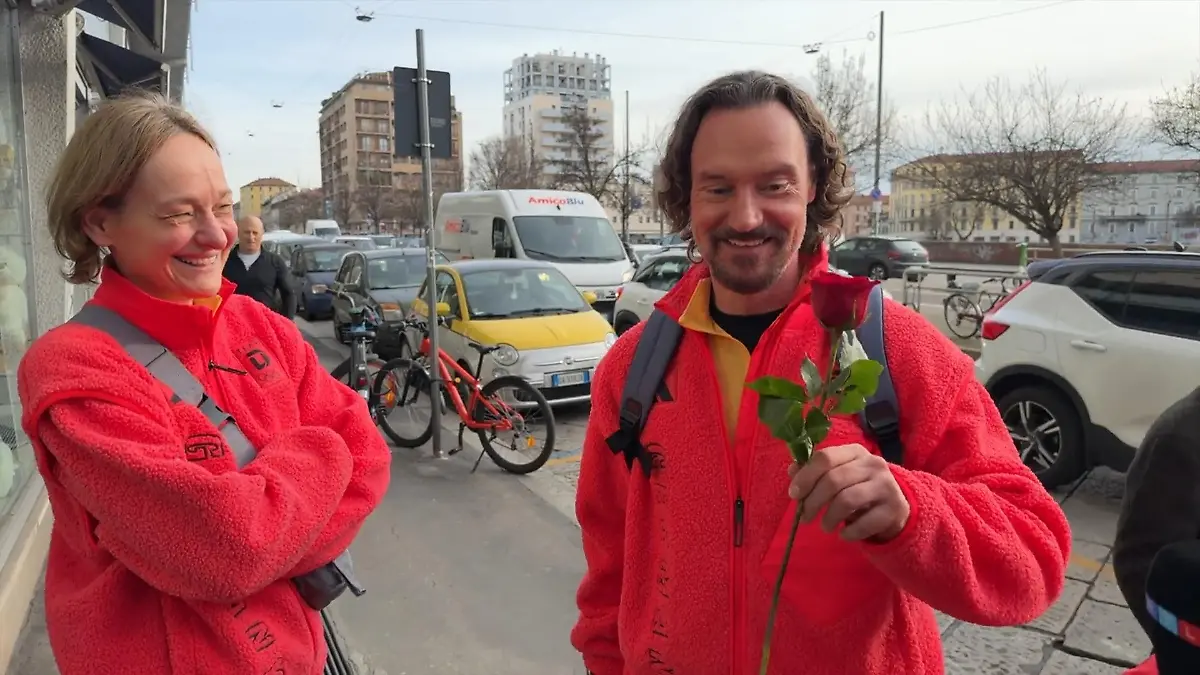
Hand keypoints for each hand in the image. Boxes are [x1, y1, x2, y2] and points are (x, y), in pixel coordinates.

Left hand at [787, 443, 909, 542]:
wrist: (893, 506)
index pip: (825, 457)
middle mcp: (873, 464)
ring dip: (829, 518)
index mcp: (855, 452)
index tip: (794, 494)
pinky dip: (849, 532)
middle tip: (805, 517)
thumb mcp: (837, 475)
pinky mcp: (893, 509)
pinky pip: (864, 523)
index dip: (806, 477)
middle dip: (813, 501)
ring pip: (847, 500)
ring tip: (825, 527)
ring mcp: (886, 485)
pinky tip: (844, 534)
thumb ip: (814, 471)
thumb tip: (792, 471)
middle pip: (833, 480)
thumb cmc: (857, 488)